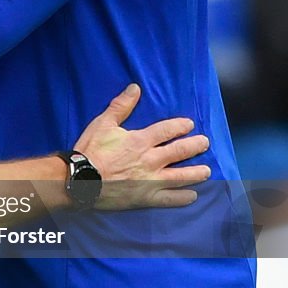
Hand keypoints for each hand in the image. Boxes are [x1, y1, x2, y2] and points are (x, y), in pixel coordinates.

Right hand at [74, 83, 210, 208]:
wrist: (80, 180)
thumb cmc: (90, 151)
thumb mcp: (103, 124)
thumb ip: (121, 106)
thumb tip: (135, 88)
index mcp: (140, 140)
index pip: (168, 130)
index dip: (181, 126)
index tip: (190, 125)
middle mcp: (151, 160)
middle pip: (180, 151)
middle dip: (195, 146)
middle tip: (204, 143)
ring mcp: (151, 180)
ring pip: (182, 176)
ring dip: (196, 173)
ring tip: (206, 170)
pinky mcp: (147, 197)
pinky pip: (170, 199)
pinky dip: (183, 198)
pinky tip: (192, 196)